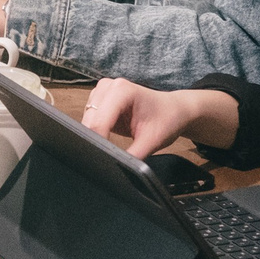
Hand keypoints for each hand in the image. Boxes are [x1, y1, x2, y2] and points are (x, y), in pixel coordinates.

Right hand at [82, 80, 240, 157]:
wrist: (173, 110)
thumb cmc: (167, 120)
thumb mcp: (152, 142)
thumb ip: (132, 156)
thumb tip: (115, 171)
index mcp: (122, 90)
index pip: (98, 122)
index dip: (98, 143)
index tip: (104, 161)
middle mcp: (108, 87)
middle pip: (90, 121)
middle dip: (96, 140)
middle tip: (110, 156)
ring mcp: (101, 92)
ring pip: (86, 122)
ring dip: (95, 136)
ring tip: (112, 145)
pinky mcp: (98, 101)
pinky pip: (88, 120)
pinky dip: (95, 132)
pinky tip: (108, 137)